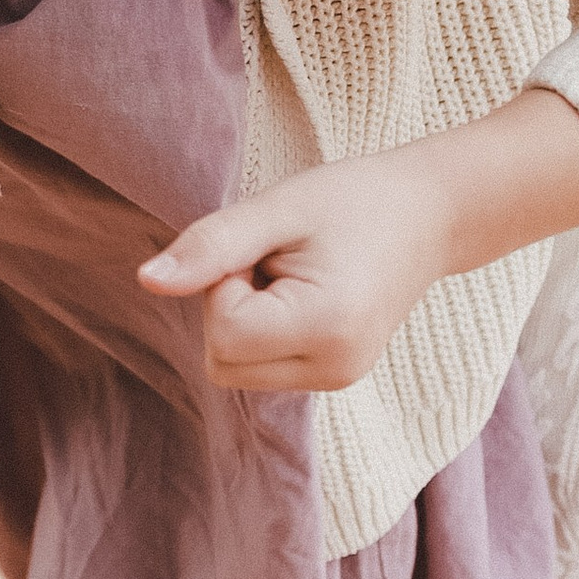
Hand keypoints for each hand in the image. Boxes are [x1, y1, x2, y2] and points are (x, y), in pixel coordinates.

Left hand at [140, 92, 578, 395]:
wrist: (431, 212)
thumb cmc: (353, 199)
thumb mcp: (277, 208)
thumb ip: (211, 246)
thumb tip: (147, 281)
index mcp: (327, 329)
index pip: (222, 333)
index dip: (223, 282)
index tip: (263, 247)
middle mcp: (336, 369)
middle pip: (222, 362)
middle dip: (229, 305)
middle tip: (275, 257)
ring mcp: (339, 379)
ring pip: (236, 369)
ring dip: (244, 318)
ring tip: (291, 272)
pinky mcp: (336, 376)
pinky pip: (262, 366)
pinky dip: (264, 329)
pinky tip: (301, 291)